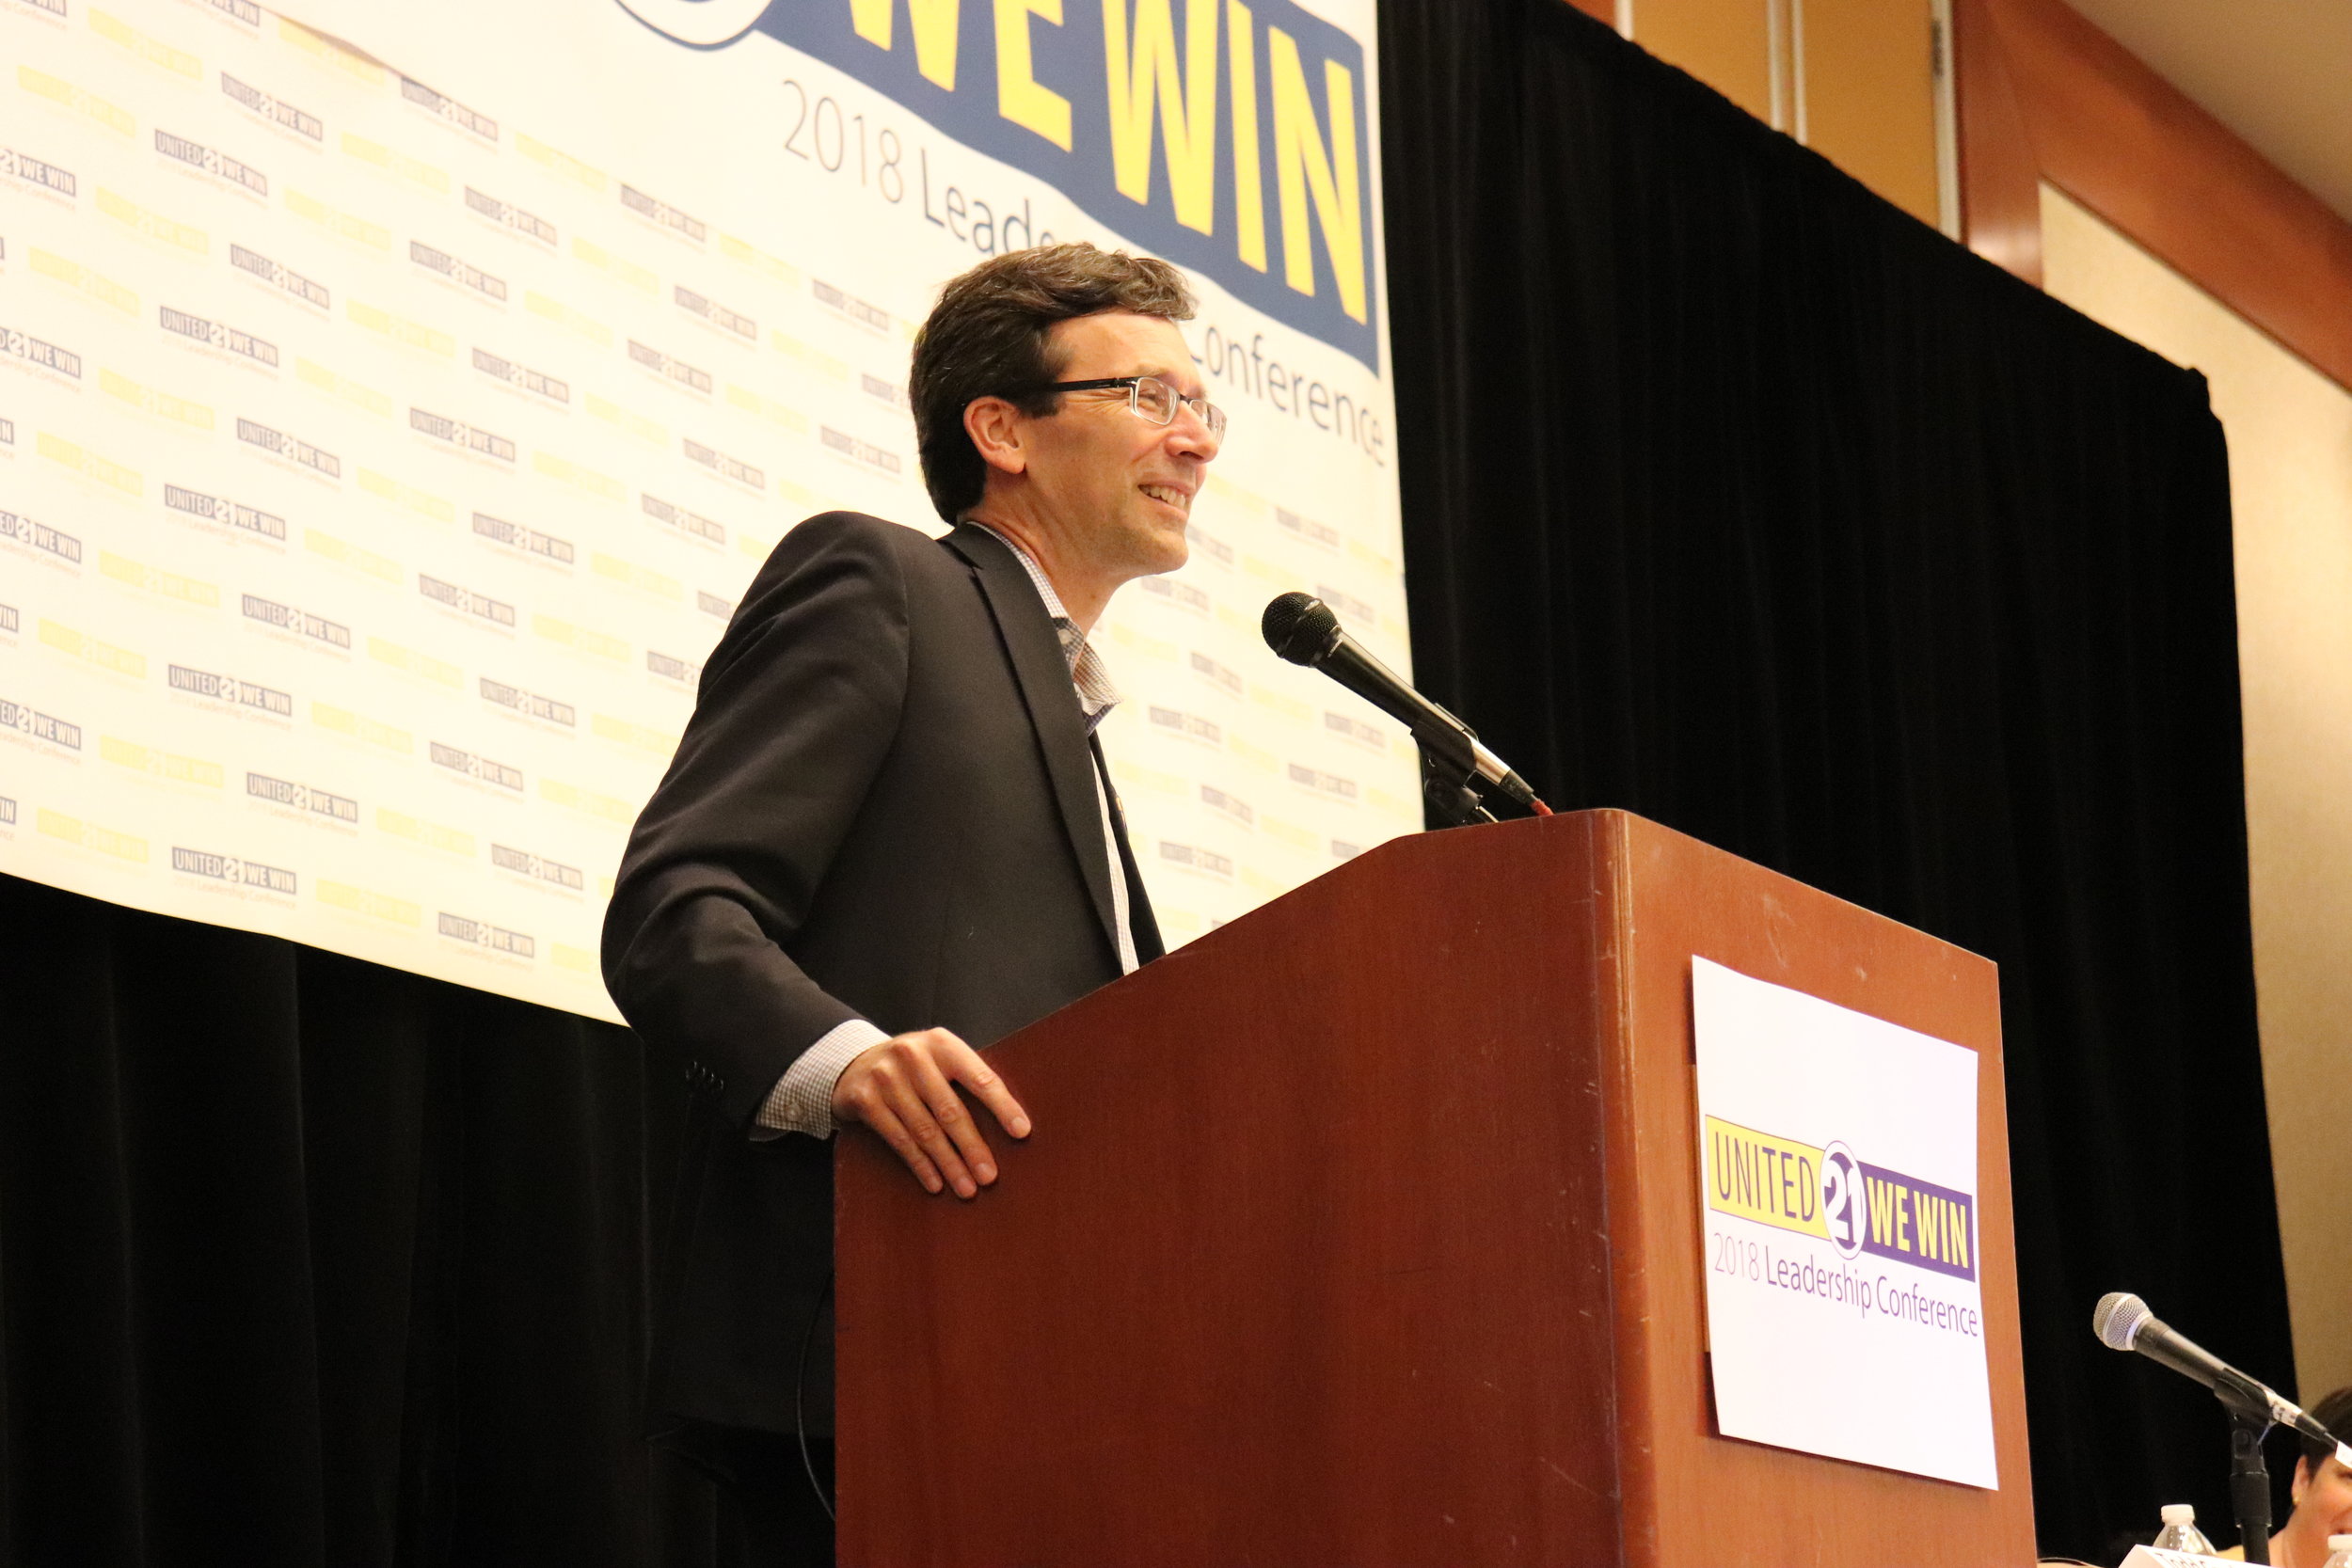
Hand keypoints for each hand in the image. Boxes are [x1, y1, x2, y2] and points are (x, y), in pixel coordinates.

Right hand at [829, 1027, 1030, 1197]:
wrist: (854, 1062)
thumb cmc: (914, 1068)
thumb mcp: (939, 1059)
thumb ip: (967, 1079)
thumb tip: (1012, 1124)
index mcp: (942, 1043)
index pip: (979, 1077)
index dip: (1002, 1106)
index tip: (1022, 1132)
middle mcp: (913, 1056)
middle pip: (950, 1111)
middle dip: (972, 1148)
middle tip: (989, 1176)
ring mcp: (886, 1077)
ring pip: (925, 1131)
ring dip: (949, 1164)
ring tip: (966, 1188)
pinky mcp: (866, 1099)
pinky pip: (899, 1140)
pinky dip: (920, 1165)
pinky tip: (936, 1183)